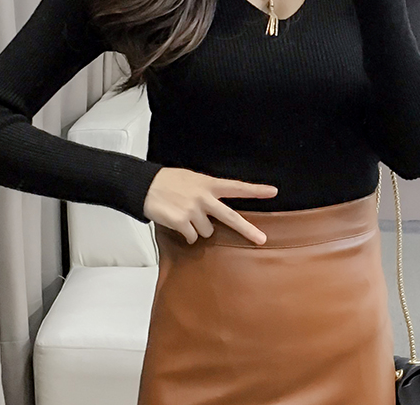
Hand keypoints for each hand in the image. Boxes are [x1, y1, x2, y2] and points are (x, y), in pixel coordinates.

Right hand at [143, 167, 277, 244]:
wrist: (146, 185)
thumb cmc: (168, 181)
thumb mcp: (192, 179)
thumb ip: (207, 191)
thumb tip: (216, 208)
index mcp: (208, 184)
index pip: (237, 187)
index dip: (256, 190)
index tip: (273, 191)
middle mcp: (204, 197)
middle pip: (230, 217)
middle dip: (247, 230)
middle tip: (262, 239)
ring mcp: (194, 210)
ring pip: (206, 232)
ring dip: (198, 228)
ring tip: (185, 216)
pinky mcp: (182, 222)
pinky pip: (192, 237)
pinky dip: (186, 235)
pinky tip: (178, 223)